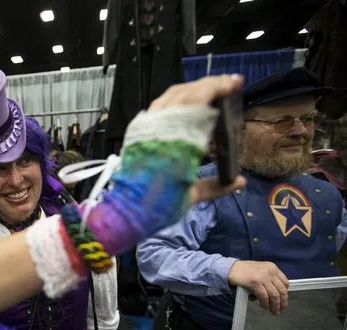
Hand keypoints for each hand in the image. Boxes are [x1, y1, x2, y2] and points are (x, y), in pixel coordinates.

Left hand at [151, 75, 247, 205]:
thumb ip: (216, 187)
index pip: (201, 103)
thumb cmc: (158, 204)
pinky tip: (186, 100)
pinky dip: (176, 97)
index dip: (218, 89)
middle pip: (187, 93)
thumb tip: (241, 182)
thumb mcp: (190, 196)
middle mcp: (162, 128)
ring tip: (211, 88)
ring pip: (172, 95)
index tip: (235, 83)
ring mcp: (148, 126)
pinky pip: (158, 104)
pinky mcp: (138, 129)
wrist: (127, 209)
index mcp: (179, 142)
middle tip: (229, 83)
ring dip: (193, 88)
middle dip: (210, 84)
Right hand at [228, 260, 288, 314]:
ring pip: (274, 295)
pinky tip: (263, 306)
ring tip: (274, 311)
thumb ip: (268, 279)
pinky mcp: (255, 283)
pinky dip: (265, 303)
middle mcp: (270, 272)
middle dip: (282, 302)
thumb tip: (273, 294)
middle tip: (280, 310)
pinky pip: (264, 296)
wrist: (230, 268)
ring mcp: (263, 277)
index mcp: (272, 268)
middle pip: (282, 290)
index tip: (282, 300)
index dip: (285, 294)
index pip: (285, 282)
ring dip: (275, 305)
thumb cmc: (244, 271)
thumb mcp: (260, 271)